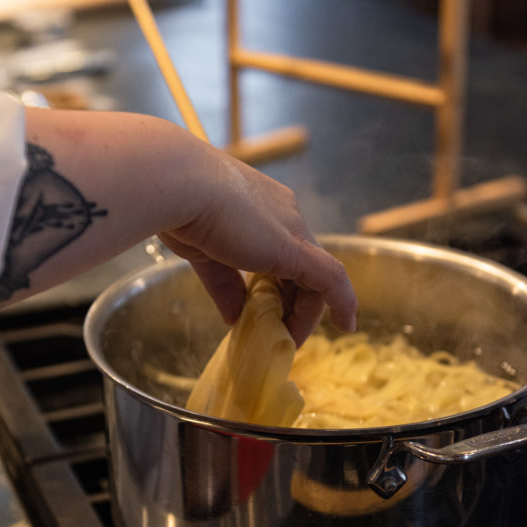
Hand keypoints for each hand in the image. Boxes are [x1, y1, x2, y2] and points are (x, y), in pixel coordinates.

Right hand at [159, 148, 357, 345]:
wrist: (180, 185)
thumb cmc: (182, 209)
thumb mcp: (205, 254)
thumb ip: (225, 286)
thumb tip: (233, 319)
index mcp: (261, 207)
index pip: (281, 252)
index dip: (279, 286)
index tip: (268, 312)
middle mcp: (284, 214)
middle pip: (301, 268)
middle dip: (293, 305)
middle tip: (280, 336)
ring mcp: (293, 229)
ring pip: (316, 277)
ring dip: (305, 313)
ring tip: (290, 341)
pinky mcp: (296, 249)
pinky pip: (331, 280)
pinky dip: (342, 302)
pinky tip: (345, 324)